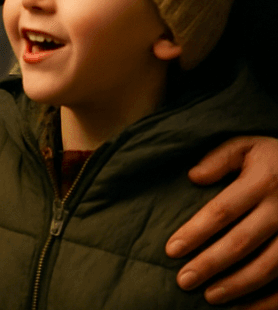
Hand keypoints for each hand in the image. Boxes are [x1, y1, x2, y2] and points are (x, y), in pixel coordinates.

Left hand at [167, 136, 277, 306]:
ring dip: (238, 285)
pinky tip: (245, 308)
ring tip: (209, 297)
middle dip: (211, 264)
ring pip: (268, 267)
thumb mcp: (247, 146)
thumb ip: (220, 158)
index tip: (172, 250)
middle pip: (242, 242)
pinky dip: (269, 300)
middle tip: (183, 281)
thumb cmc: (272, 158)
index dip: (196, 232)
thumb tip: (192, 177)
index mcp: (261, 182)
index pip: (222, 211)